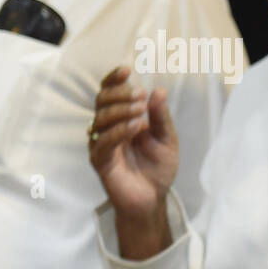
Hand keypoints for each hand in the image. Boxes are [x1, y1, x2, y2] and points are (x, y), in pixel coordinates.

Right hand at [88, 66, 177, 257]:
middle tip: (140, 95)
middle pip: (101, 101)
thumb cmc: (157, 168)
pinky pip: (103, 142)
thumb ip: (161, 116)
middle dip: (119, 94)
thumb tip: (158, 90)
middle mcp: (107, 128)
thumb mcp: (167, 138)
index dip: (113, 79)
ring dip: (121, 110)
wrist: (153, 199)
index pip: (109, 92)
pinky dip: (119, 131)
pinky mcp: (100, 161)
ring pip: (100, 118)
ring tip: (141, 114)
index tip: (126, 70)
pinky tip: (137, 127)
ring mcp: (101, 144)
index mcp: (120, 118)